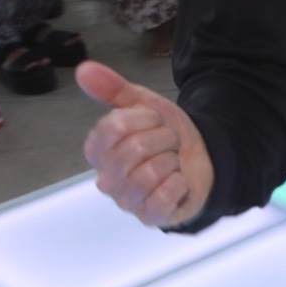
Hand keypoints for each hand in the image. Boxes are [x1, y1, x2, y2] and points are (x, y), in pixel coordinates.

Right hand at [78, 61, 214, 227]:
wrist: (202, 156)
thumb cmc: (165, 134)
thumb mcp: (144, 105)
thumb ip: (113, 89)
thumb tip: (83, 69)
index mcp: (99, 151)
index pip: (111, 129)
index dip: (143, 119)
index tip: (155, 119)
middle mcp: (107, 179)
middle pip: (133, 150)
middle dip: (162, 139)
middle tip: (168, 142)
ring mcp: (127, 202)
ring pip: (148, 174)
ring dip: (171, 161)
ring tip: (172, 161)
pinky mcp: (150, 217)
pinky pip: (161, 198)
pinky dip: (178, 184)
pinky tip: (178, 181)